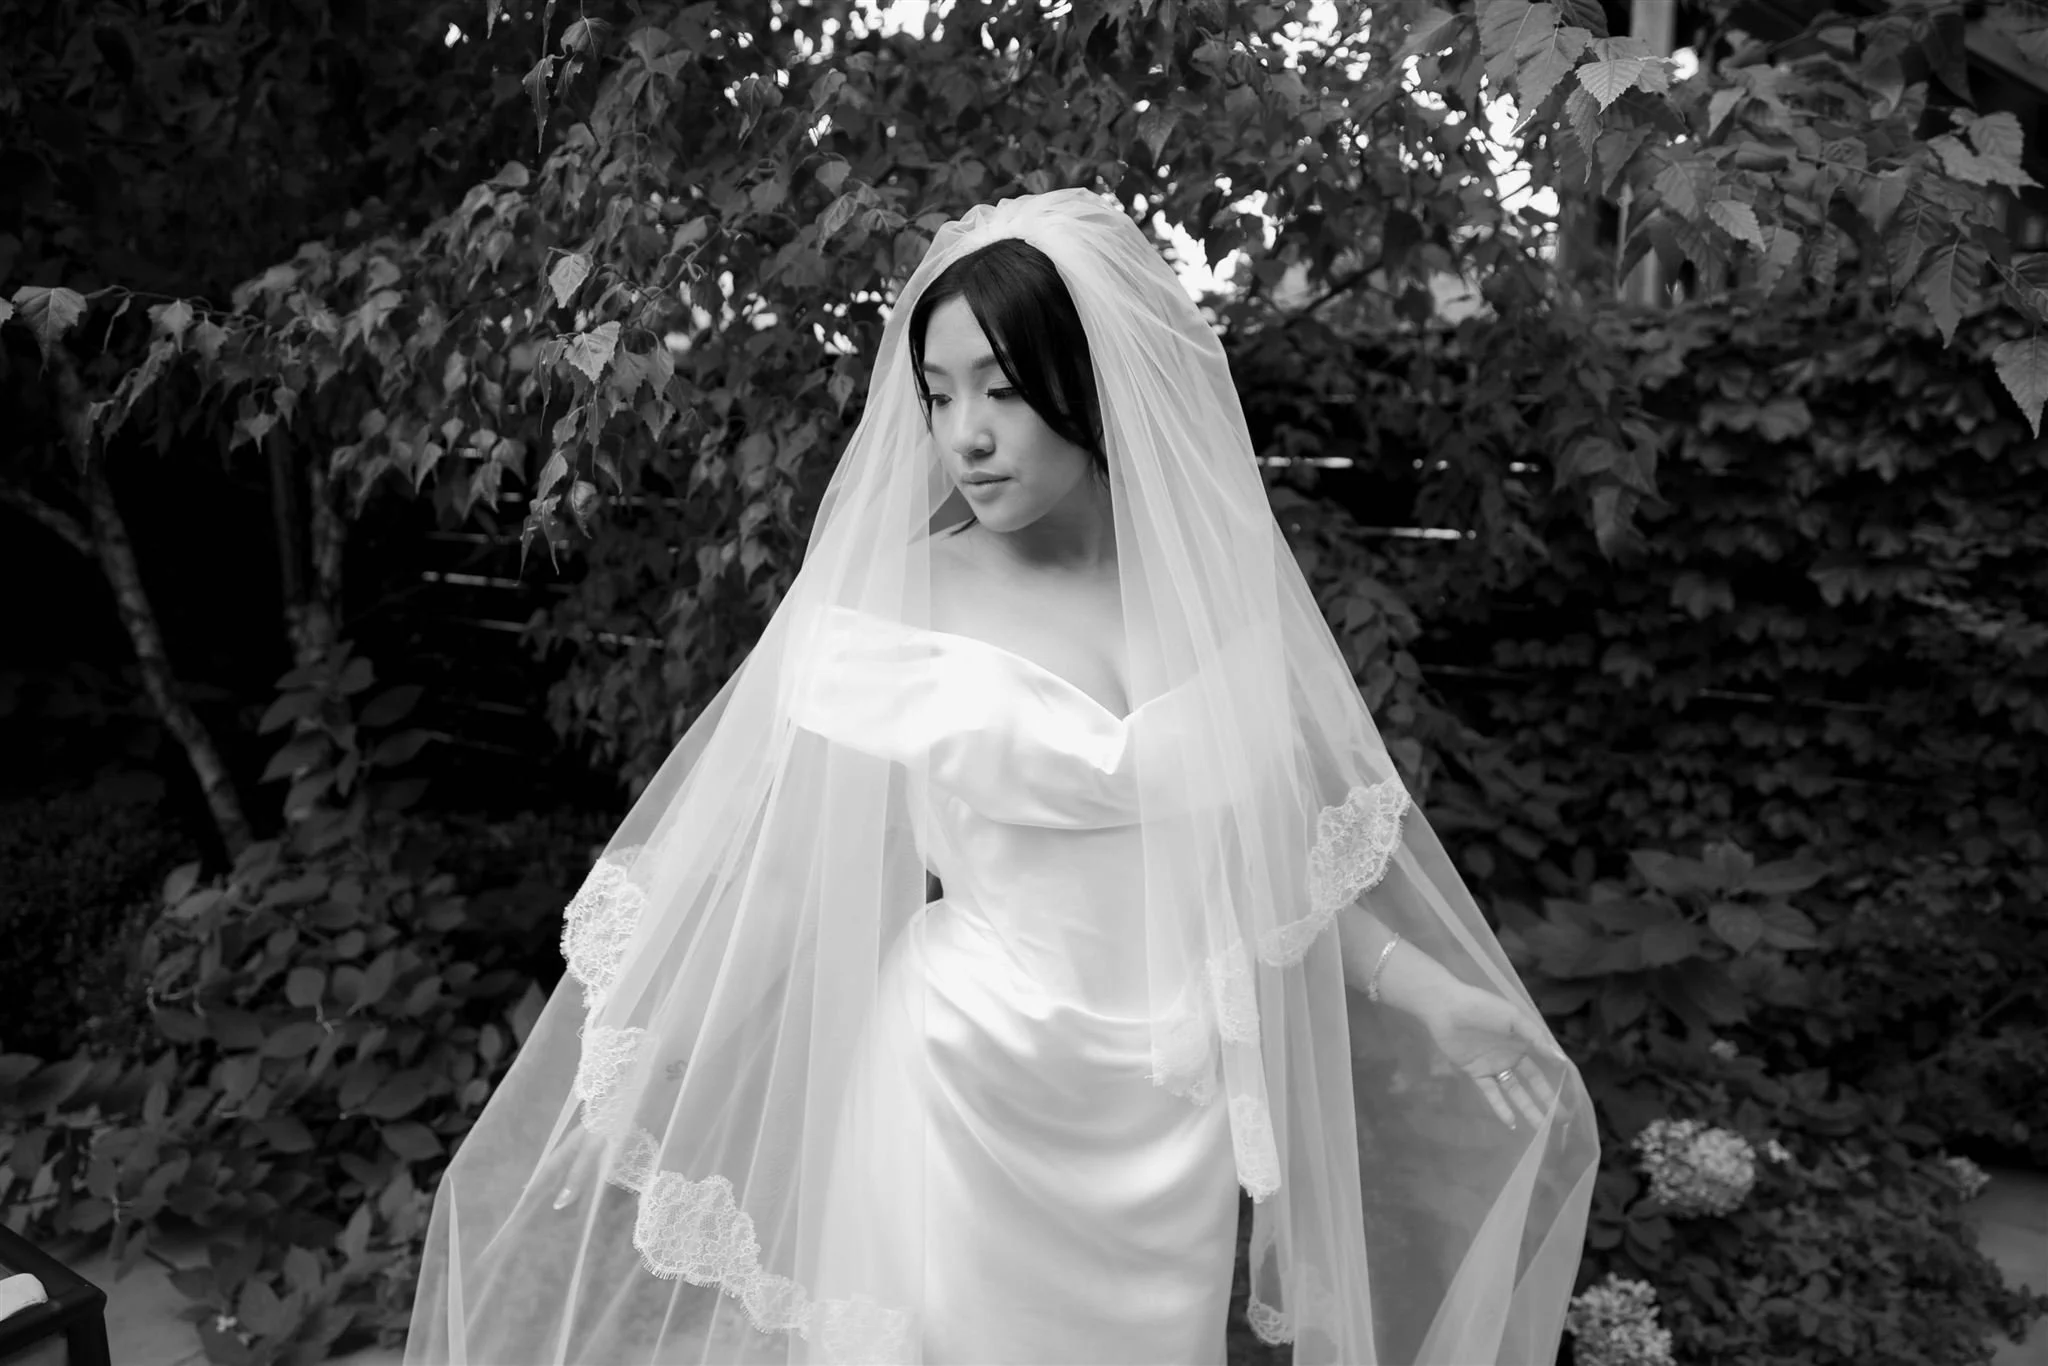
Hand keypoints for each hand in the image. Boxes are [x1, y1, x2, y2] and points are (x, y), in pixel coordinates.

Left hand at [1417, 982, 1562, 1129]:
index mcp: (1524, 1039)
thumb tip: (1562, 1061)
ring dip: (1528, 1108)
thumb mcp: (1514, 1017)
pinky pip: (1491, 1094)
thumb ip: (1536, 1038)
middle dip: (1548, 1100)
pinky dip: (1501, 1108)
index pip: (1546, 1063)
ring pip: (1515, 1091)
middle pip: (1534, 1082)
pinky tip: (1512, 1123)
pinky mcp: (1476, 1072)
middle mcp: (1512, 1054)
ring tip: (1542, 1127)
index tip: (1573, 1097)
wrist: (1445, 1007)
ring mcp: (1494, 1065)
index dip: (1559, 1079)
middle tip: (1563, 1120)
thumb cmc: (1482, 1007)